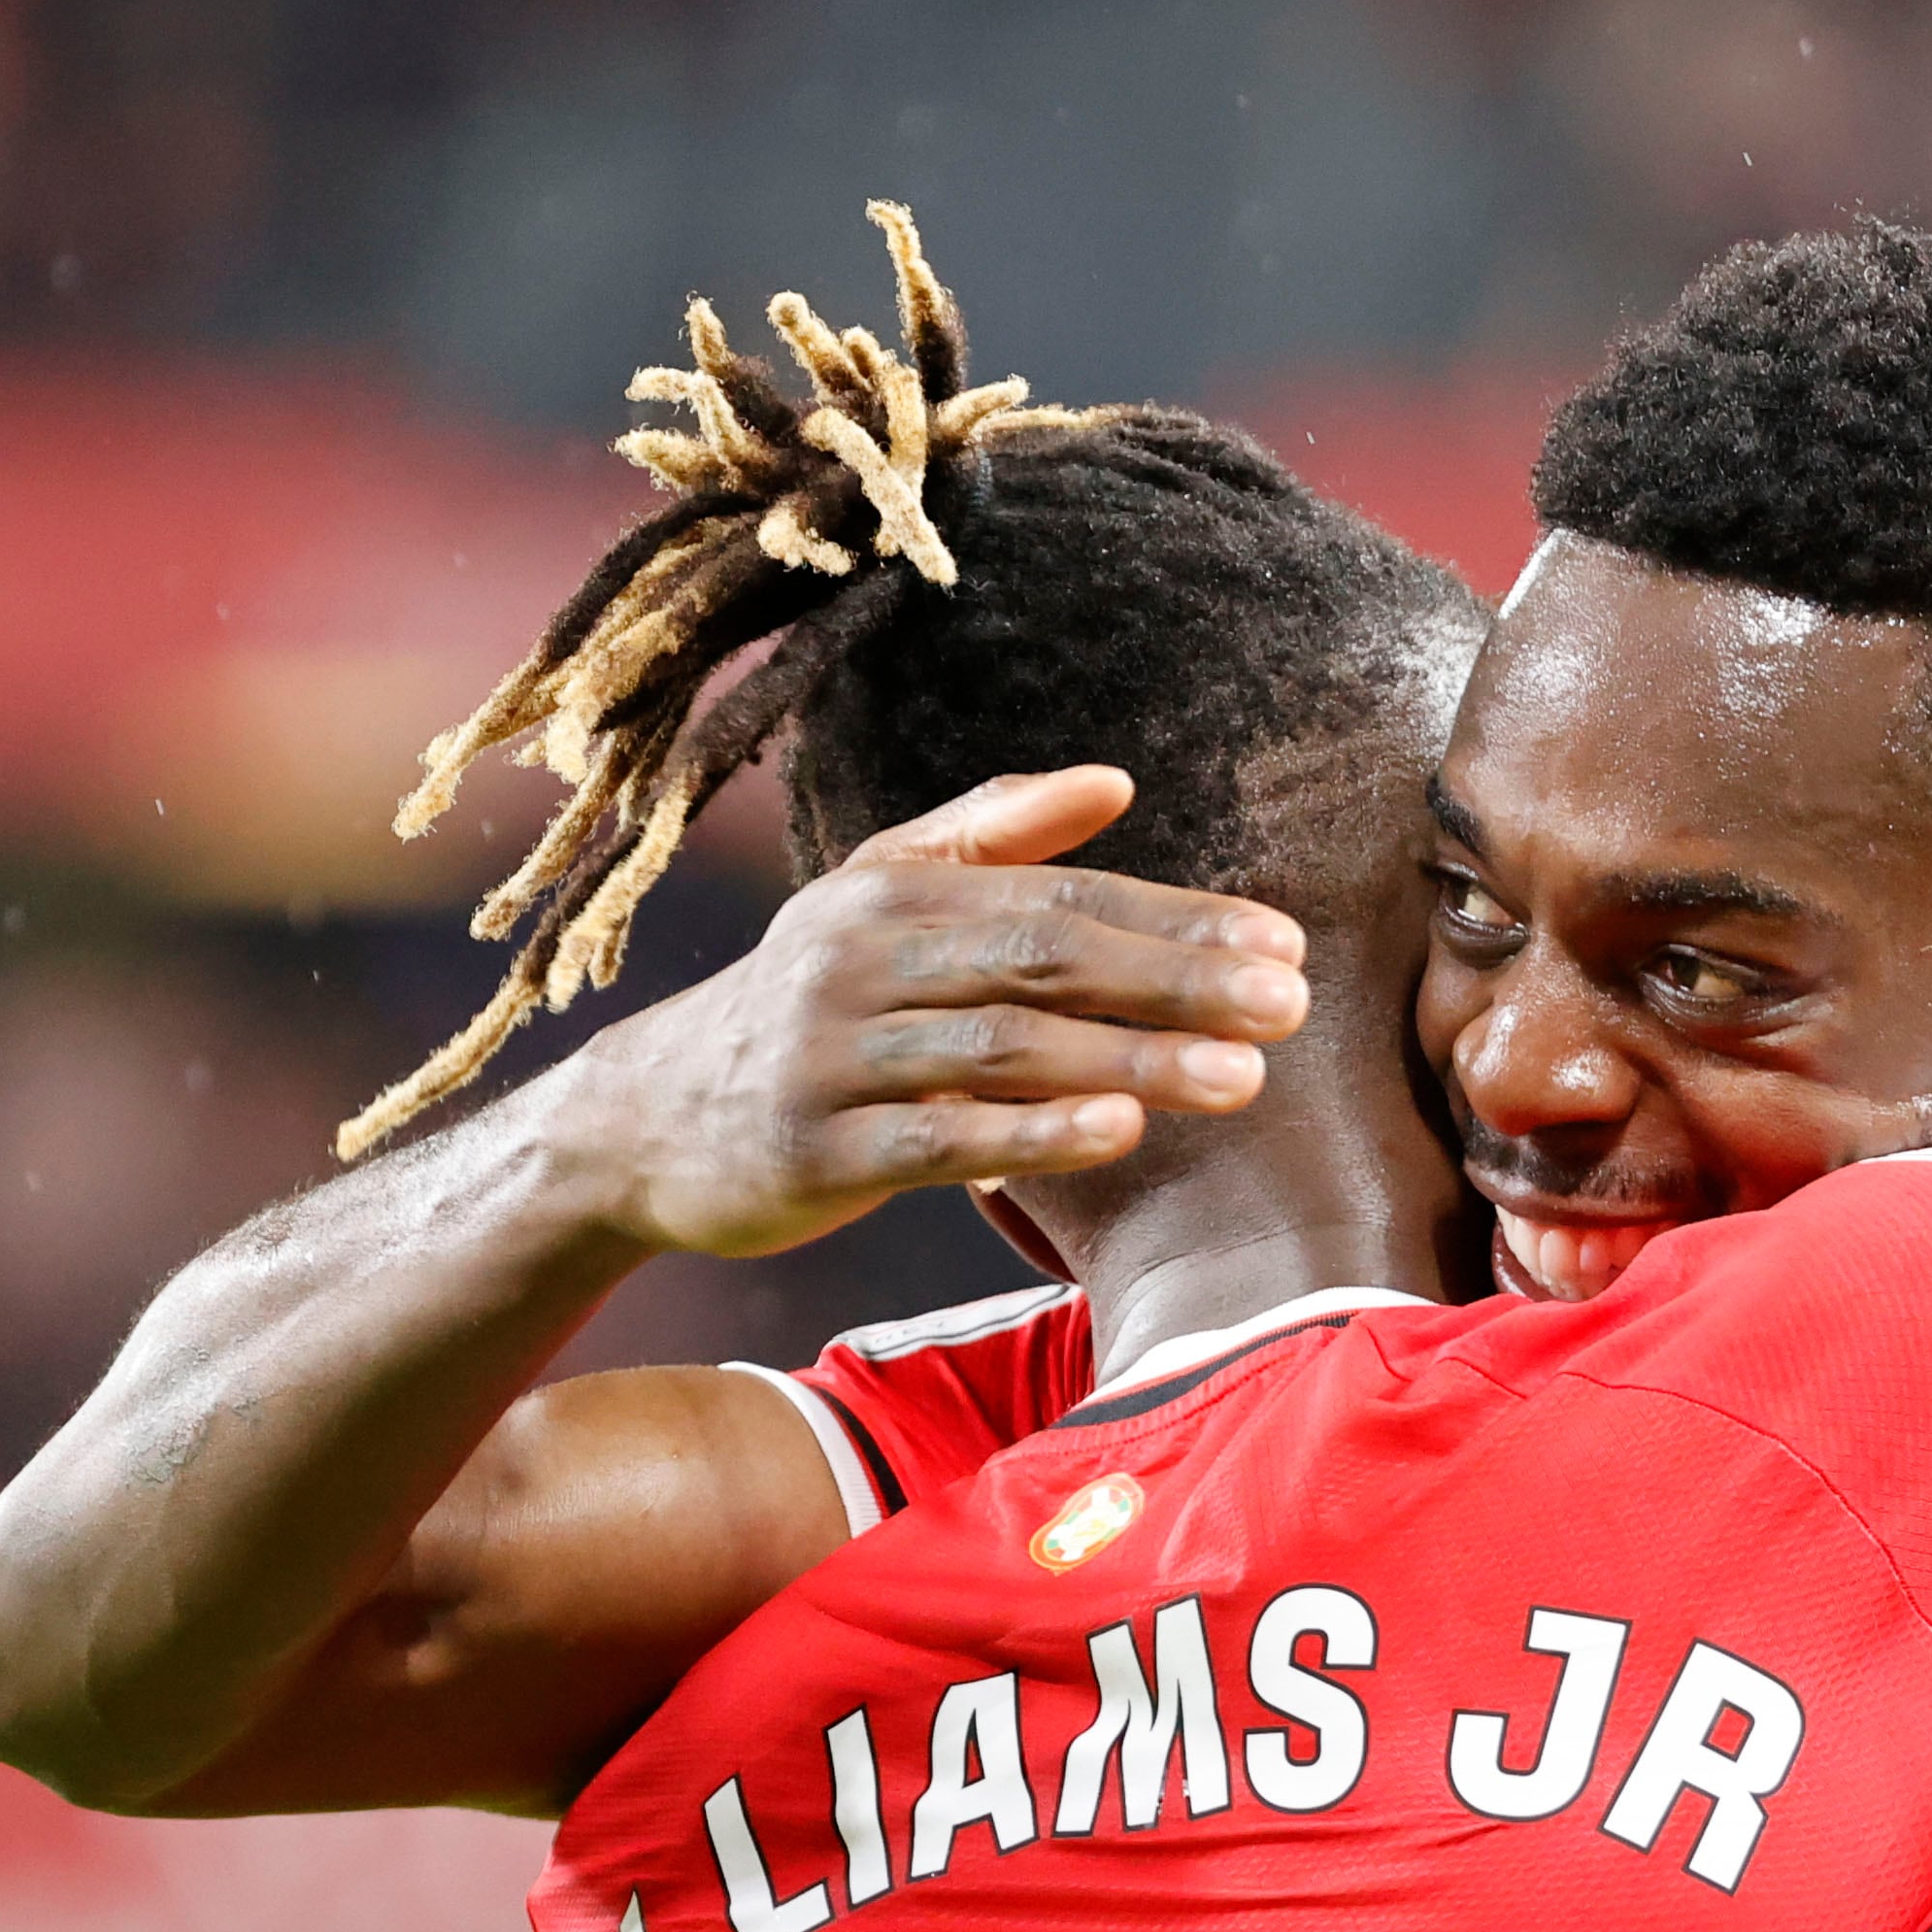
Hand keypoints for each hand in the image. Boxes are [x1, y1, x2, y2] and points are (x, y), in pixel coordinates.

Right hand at [543, 765, 1313, 1260]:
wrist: (641, 1122)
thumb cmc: (806, 1010)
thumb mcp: (877, 900)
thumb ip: (994, 835)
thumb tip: (1113, 782)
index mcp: (895, 890)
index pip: (1061, 896)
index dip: (1178, 919)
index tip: (1286, 945)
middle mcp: (862, 957)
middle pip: (1045, 960)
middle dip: (1176, 981)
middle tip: (1290, 1005)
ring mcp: (836, 1054)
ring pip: (1005, 1047)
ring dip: (1132, 1059)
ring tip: (1242, 1078)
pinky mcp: (817, 1149)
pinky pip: (940, 1137)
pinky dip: (1034, 1133)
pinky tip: (1120, 1132)